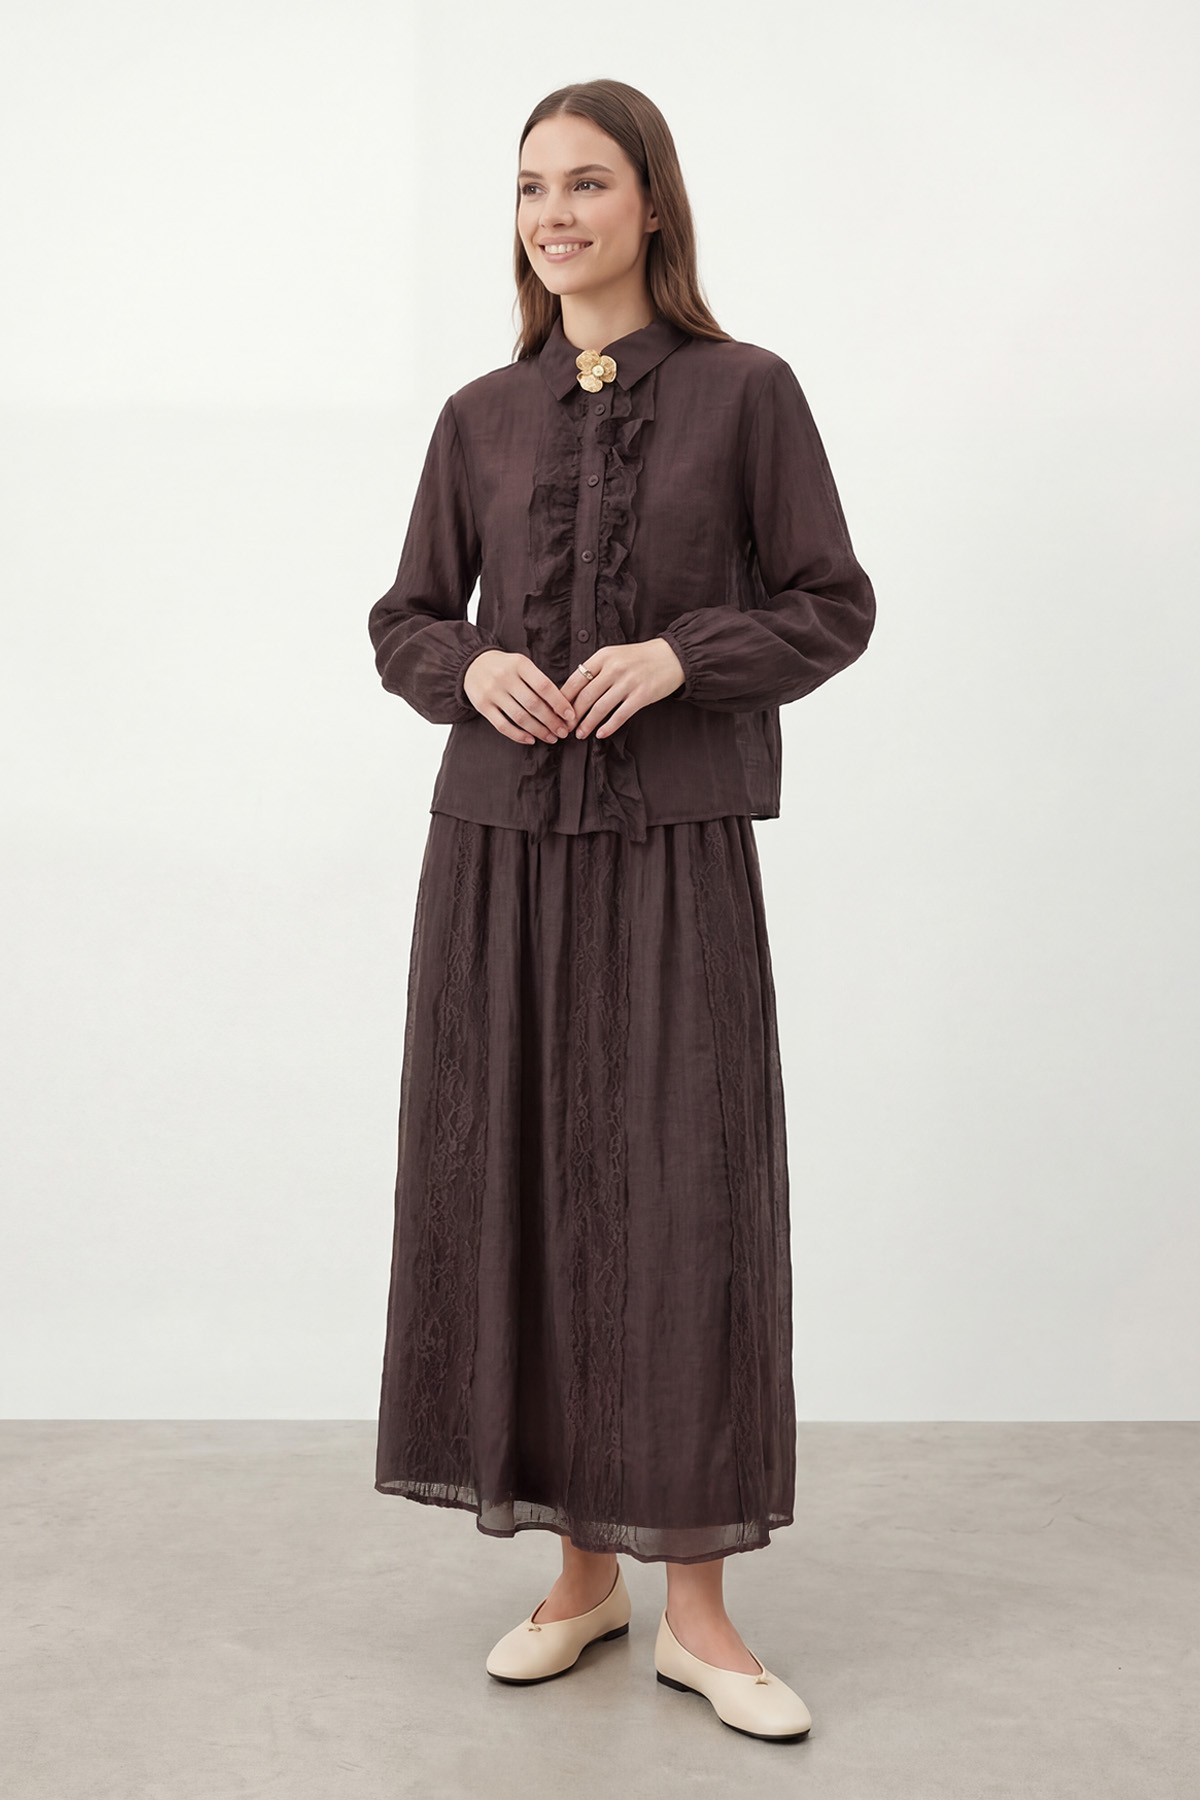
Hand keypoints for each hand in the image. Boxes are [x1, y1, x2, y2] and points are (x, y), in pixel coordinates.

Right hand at [463, 649, 576, 745]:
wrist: (473, 664)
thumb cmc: (506, 667)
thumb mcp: (522, 665)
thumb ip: (539, 681)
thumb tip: (562, 707)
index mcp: (520, 664)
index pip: (544, 686)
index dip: (559, 703)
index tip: (570, 716)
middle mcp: (505, 677)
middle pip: (533, 704)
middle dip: (552, 721)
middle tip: (563, 732)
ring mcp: (492, 692)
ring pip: (520, 717)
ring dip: (538, 731)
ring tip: (551, 737)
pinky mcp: (482, 706)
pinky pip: (502, 725)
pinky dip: (518, 735)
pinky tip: (531, 739)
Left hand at [560, 638, 684, 739]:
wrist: (672, 656)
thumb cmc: (640, 658)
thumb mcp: (614, 655)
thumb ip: (596, 669)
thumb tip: (574, 690)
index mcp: (603, 656)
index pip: (575, 680)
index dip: (563, 699)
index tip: (556, 712)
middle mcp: (614, 668)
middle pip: (585, 696)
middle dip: (572, 715)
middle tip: (565, 728)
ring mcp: (628, 682)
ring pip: (600, 708)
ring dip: (587, 724)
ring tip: (580, 734)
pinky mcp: (642, 695)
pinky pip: (620, 715)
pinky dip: (608, 726)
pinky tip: (601, 734)